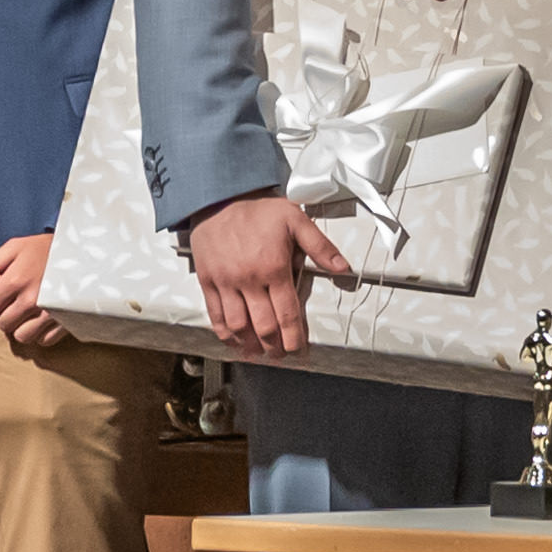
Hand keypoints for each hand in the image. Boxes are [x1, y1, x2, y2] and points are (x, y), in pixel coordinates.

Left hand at [0, 228, 65, 349]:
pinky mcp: (64, 322)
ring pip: (22, 337)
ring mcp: (49, 313)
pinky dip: (40, 333)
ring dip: (21, 327)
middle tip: (16, 302)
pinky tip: (42, 319)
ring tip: (28, 313)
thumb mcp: (15, 247)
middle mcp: (31, 300)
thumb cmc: (44, 248)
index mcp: (15, 280)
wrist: (83, 251)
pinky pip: (43, 341)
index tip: (1, 294)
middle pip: (3, 324)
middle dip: (5, 315)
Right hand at [185, 189, 350, 358]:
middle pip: (264, 325)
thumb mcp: (295, 219)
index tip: (298, 349)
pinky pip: (215, 314)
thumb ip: (320, 245)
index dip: (293, 337)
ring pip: (238, 325)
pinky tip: (233, 340)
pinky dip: (224, 333)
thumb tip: (343, 267)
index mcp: (274, 266)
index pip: (287, 312)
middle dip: (274, 346)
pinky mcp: (208, 281)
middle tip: (281, 355)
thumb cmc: (257, 208)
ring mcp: (226, 282)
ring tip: (259, 353)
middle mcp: (249, 279)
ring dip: (250, 344)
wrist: (219, 196)